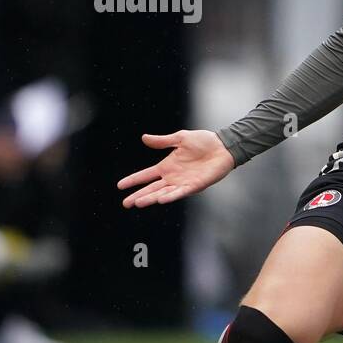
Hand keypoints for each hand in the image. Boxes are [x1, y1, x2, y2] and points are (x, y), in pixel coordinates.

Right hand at [118, 129, 234, 207]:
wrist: (223, 146)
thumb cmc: (204, 142)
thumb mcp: (180, 138)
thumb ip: (163, 141)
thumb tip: (144, 138)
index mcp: (167, 166)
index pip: (146, 175)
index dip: (133, 180)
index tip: (120, 186)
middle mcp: (173, 177)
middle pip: (151, 188)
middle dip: (138, 196)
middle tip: (125, 203)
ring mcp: (183, 182)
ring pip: (163, 193)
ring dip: (151, 198)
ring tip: (138, 203)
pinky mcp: (195, 185)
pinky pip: (180, 192)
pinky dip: (171, 196)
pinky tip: (160, 199)